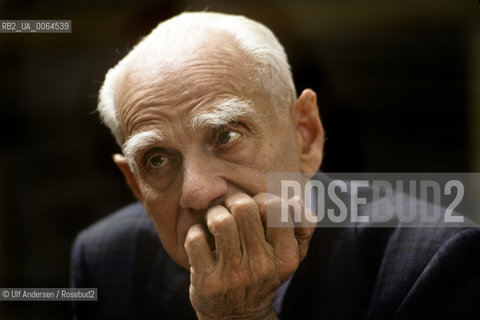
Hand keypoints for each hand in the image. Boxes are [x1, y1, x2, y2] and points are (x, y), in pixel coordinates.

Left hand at [184, 192, 314, 319]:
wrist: (238, 317)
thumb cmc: (264, 275)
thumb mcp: (289, 256)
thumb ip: (301, 227)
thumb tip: (297, 200)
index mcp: (286, 257)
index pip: (276, 207)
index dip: (262, 200)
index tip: (256, 208)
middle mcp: (261, 267)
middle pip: (244, 208)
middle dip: (233, 201)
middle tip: (230, 209)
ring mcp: (233, 275)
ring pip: (220, 221)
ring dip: (214, 213)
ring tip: (215, 220)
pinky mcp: (207, 281)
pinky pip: (196, 239)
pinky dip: (195, 231)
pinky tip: (201, 238)